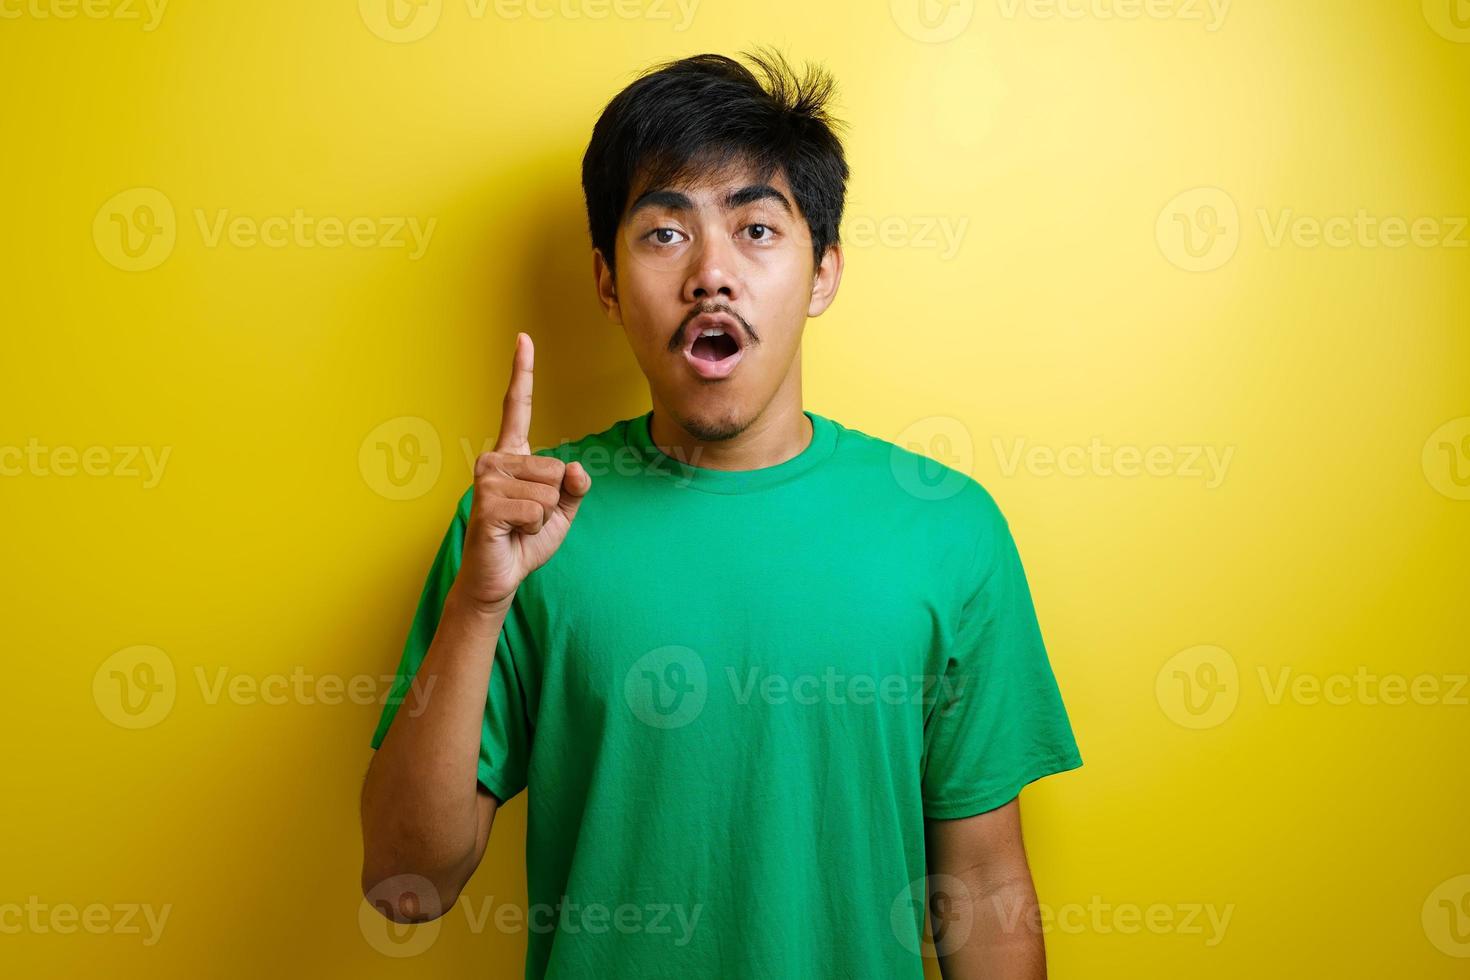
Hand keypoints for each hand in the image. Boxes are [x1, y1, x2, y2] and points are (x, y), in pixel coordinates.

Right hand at [457, 333, 590, 612]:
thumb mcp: (562, 511)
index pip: (516, 406)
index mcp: (512, 455)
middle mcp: (495, 460)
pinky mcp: (487, 505)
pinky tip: (512, 534)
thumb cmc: (526, 540)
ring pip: (549, 489)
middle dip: (554, 500)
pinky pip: (537, 509)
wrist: (500, 577)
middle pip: (556, 468)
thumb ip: (575, 487)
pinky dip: (533, 528)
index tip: (523, 337)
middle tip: (528, 518)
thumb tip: (576, 469)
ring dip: (543, 516)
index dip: (521, 372)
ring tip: (519, 526)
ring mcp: (487, 481)